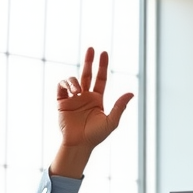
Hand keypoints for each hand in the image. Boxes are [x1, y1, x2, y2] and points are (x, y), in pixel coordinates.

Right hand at [51, 46, 133, 177]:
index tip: (103, 53)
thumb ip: (120, 106)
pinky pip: (61, 86)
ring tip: (77, 90)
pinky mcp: (61, 102)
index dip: (102, 66)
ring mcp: (73, 98)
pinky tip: (71, 90)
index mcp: (97, 99)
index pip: (100, 79)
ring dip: (75, 80)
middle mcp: (85, 96)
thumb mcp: (111, 121)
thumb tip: (131, 93)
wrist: (79, 144)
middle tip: (91, 48)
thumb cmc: (96, 136)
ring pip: (73, 80)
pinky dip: (65, 84)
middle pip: (87, 74)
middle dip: (89, 61)